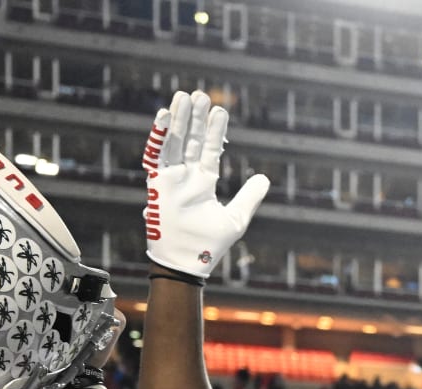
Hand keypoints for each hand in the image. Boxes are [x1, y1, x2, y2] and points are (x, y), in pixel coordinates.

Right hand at [143, 90, 269, 278]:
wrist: (188, 261)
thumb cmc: (209, 244)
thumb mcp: (236, 218)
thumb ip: (250, 197)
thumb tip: (265, 178)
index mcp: (204, 182)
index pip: (210, 150)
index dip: (215, 131)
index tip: (220, 110)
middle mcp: (187, 176)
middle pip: (192, 140)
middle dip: (197, 118)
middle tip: (201, 95)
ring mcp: (172, 177)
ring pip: (175, 141)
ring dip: (181, 120)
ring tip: (185, 97)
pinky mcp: (157, 182)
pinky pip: (157, 153)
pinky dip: (161, 135)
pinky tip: (167, 115)